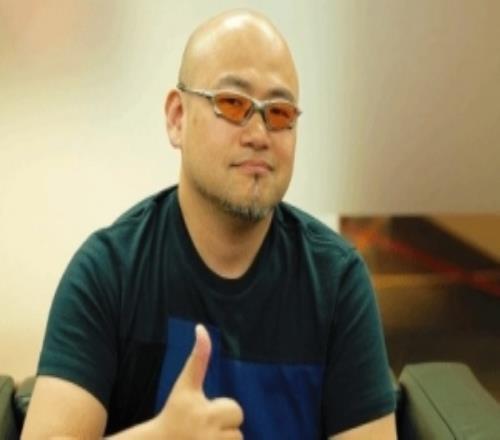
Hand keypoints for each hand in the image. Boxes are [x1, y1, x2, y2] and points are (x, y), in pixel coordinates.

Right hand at [154, 324, 243, 439]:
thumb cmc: (174, 412)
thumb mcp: (185, 384)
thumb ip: (198, 357)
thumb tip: (201, 327)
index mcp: (202, 412)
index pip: (235, 409)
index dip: (222, 410)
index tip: (202, 416)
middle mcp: (206, 433)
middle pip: (237, 429)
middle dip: (225, 427)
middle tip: (203, 428)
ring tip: (203, 439)